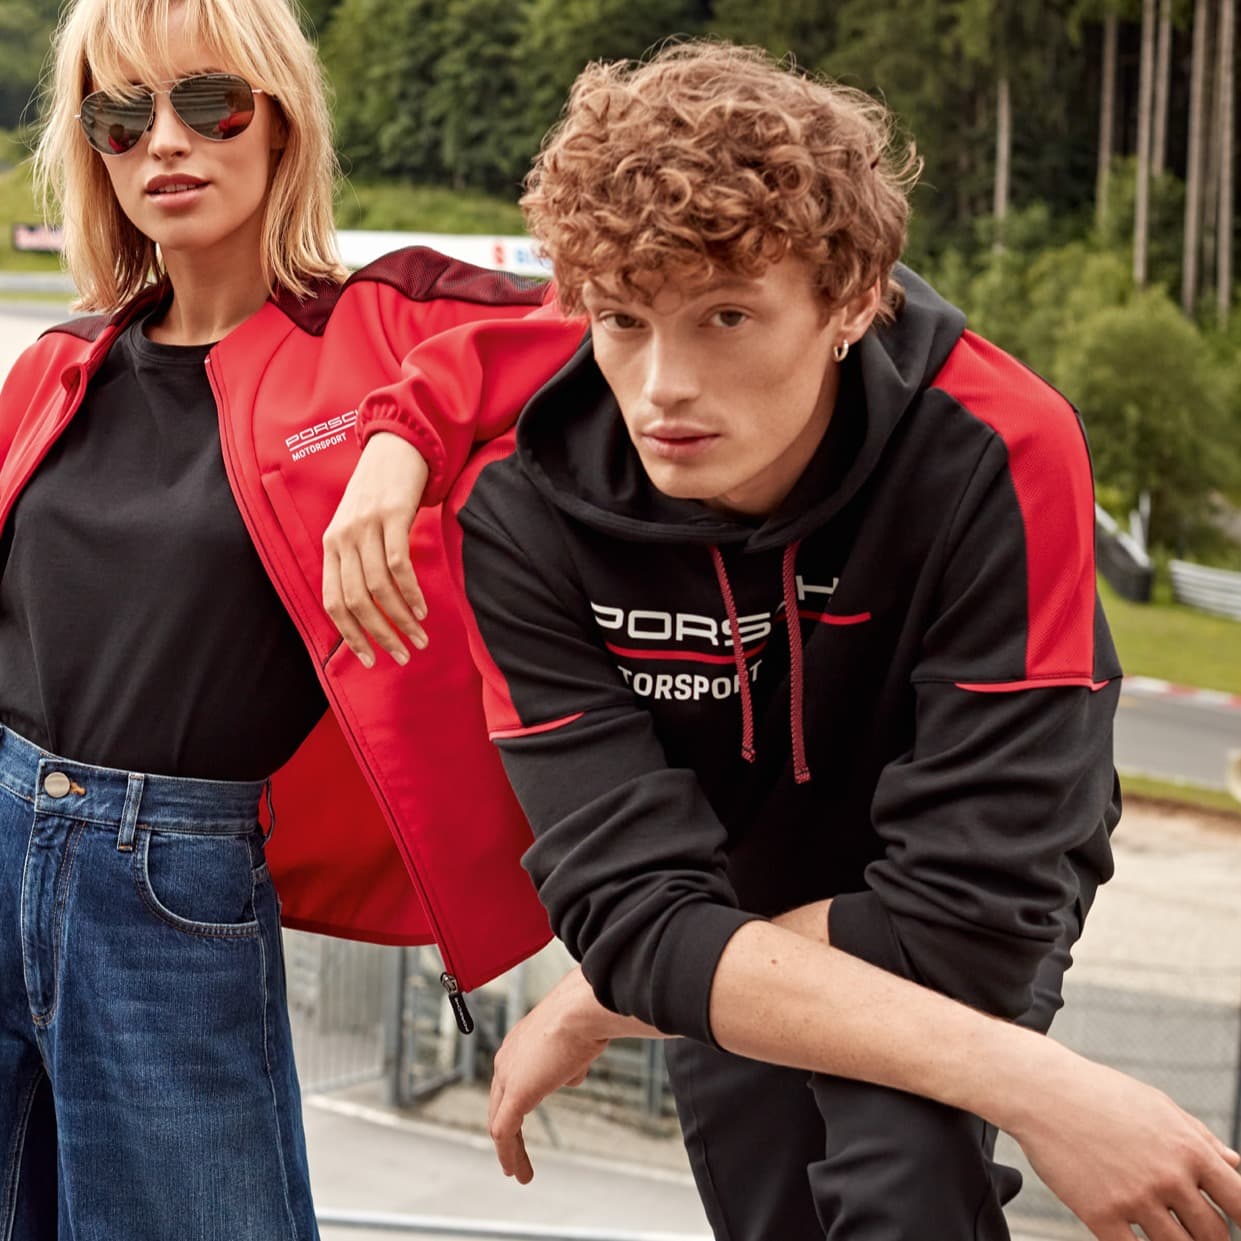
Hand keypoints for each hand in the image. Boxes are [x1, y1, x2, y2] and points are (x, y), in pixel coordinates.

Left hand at [322, 432, 428, 666]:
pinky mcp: (392, 514)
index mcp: (331, 545)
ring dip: (401, 619)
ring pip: (378, 587)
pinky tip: (423, 607)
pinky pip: (399, 564)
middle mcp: (342, 537)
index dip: (351, 635)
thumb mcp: (359, 527)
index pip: (332, 601)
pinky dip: (410, 592)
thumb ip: (358, 562)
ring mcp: (366, 525)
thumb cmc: (381, 494)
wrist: (397, 447)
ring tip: (420, 636)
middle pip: (356, 600)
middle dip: (380, 634)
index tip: (372, 659)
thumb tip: (371, 609)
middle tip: (403, 655)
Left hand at [488, 968, 613, 1183]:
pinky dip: (509, 1155)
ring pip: (500, 1120)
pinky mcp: (515, 1094)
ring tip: (517, 1171)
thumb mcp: (577, 1043)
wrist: (582, 1010)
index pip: (509, 1078)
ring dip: (509, 1149)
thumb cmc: (584, 1016)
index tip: (521, 1120)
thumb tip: (571, 1076)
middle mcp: (507, 1057)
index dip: (514, 1103)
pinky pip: (504, 1132)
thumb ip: (570, 1061)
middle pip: (498, 1102)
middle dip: (505, 1129)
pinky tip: (516, 1172)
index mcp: (519, 1042)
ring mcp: (508, 1075)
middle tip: (512, 1152)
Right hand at [1011, 1051, 1240, 1239]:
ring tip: (1165, 1234)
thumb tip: (1237, 1167)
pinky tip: (1132, 1239)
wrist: (1042, 1091)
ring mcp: (1134, 1198)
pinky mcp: (1100, 1213)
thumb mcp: (1160, 1107)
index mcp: (1189, 1149)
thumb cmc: (1101, 1094)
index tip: (1236, 1224)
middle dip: (1210, 1240)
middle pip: (1214, 1236)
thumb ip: (1202, 1139)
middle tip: (1197, 1233)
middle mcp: (1168, 1177)